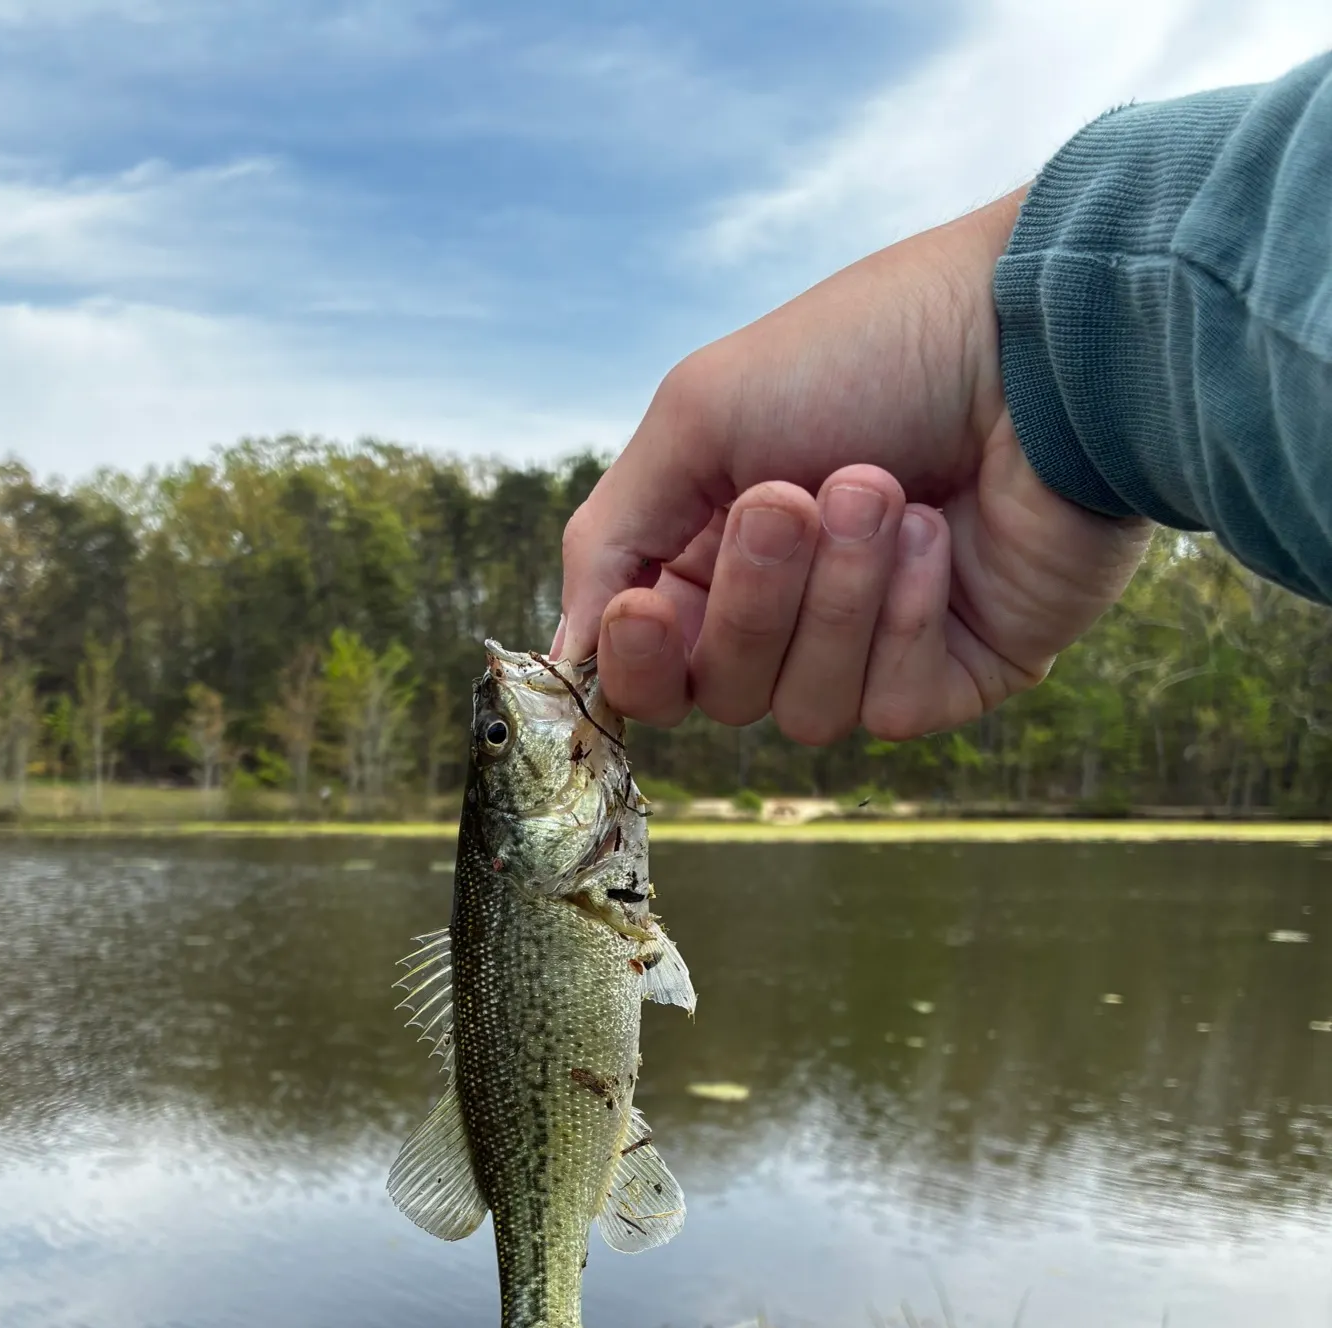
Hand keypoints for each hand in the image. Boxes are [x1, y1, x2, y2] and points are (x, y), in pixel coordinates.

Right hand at [555, 189, 1152, 741]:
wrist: (1042, 339)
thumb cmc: (868, 350)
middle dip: (754, 598)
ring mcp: (872, 649)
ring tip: (886, 490)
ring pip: (801, 709)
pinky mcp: (954, 677)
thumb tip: (564, 656)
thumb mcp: (700, 412)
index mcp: (716, 551)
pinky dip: (905, 616)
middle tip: (794, 498)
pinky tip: (943, 537)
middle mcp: (789, 611)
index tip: (650, 609)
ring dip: (837, 595)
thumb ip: (611, 536)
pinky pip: (887, 707)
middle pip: (720, 692)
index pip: (651, 664)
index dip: (640, 658)